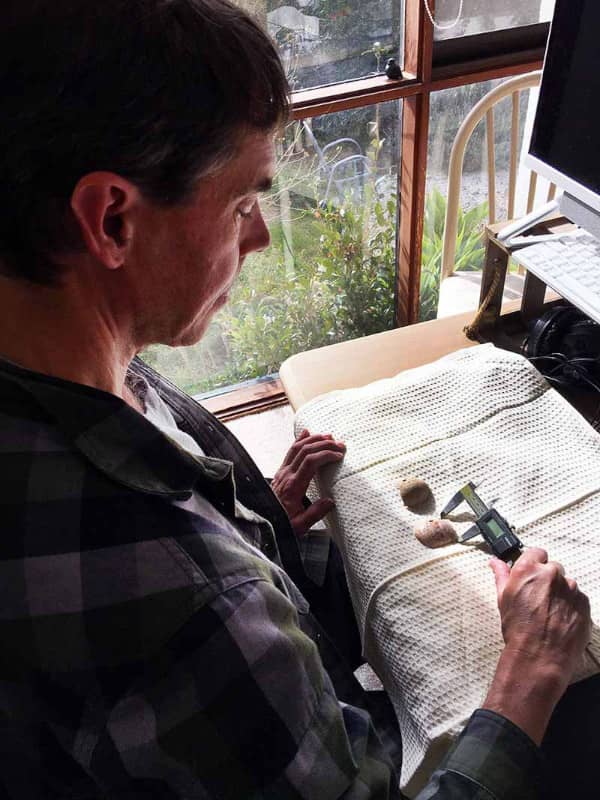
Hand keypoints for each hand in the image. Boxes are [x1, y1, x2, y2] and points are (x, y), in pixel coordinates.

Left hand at [271, 429, 344, 535]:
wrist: (264, 522)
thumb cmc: (283, 524)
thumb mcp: (300, 526)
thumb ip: (315, 514)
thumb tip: (330, 501)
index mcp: (293, 486)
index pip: (310, 462)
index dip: (325, 455)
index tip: (339, 456)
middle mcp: (286, 475)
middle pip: (305, 450)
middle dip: (324, 444)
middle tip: (340, 445)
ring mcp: (282, 472)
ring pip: (297, 447)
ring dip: (314, 439)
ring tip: (329, 437)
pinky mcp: (281, 472)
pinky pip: (290, 452)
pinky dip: (300, 440)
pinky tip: (306, 433)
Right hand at [483, 547, 590, 743]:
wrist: (539, 656)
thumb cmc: (518, 630)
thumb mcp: (503, 599)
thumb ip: (501, 576)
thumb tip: (496, 563)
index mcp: (528, 570)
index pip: (537, 552)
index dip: (534, 563)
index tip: (532, 574)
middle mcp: (551, 575)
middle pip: (553, 568)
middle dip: (547, 580)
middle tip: (539, 598)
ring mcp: (570, 589)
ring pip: (566, 584)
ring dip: (560, 593)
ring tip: (550, 612)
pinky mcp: (583, 603)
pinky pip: (578, 598)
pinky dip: (571, 605)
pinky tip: (560, 619)